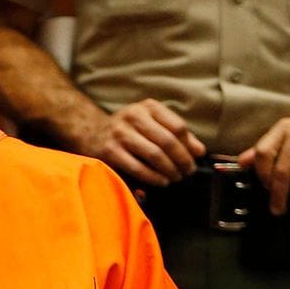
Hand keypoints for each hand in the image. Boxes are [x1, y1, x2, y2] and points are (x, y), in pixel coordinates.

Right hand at [82, 99, 206, 185]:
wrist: (90, 132)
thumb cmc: (128, 130)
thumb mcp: (151, 123)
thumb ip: (176, 135)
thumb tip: (199, 151)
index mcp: (147, 107)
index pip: (177, 126)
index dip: (188, 146)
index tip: (193, 159)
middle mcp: (133, 116)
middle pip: (167, 141)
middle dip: (182, 161)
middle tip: (186, 173)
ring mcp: (119, 133)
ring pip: (154, 155)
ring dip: (169, 171)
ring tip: (174, 178)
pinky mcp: (109, 151)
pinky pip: (137, 167)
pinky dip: (153, 177)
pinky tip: (160, 181)